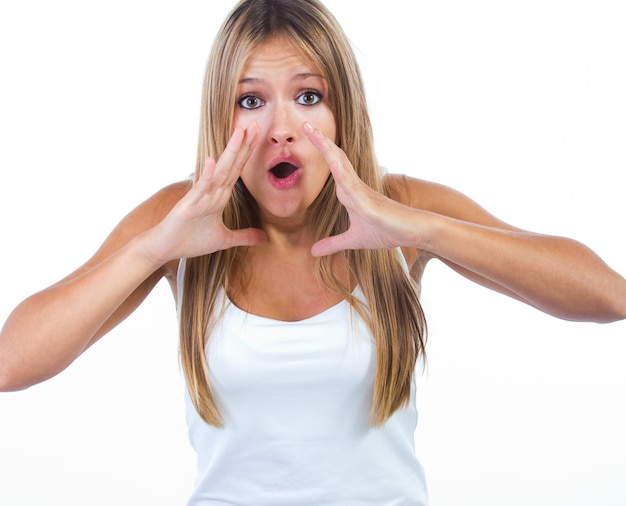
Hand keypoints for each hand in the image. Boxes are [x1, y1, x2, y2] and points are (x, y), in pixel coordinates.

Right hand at [148, 124, 266, 262]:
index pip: (237, 170)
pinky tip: (211, 161)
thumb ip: (244, 236)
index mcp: (220, 196)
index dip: (248, 153)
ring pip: (219, 171)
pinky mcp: (188, 205)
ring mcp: (200, 196)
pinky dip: (206, 175)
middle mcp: (211, 191)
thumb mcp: (224, 239)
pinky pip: (199, 188)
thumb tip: (265, 238)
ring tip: (239, 132)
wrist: (165, 248)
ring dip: (229, 152)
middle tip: (254, 123)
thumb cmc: (190, 240)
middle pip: (231, 164)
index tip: (258, 135)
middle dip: (243, 145)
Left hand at [303, 122, 419, 256]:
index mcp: (350, 191)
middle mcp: (355, 186)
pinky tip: (332, 163)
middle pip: (335, 158)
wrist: (413, 232)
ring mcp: (362, 192)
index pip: (333, 166)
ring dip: (326, 149)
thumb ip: (333, 244)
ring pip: (341, 165)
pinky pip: (352, 186)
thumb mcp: (354, 240)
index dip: (321, 151)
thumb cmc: (387, 231)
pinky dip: (341, 174)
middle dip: (320, 141)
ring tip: (312, 132)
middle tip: (304, 124)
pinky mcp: (369, 202)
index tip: (307, 135)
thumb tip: (313, 251)